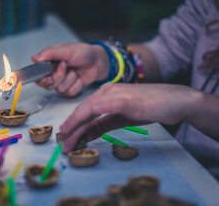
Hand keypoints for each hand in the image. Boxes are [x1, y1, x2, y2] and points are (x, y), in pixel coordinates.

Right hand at [31, 43, 109, 95]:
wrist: (98, 61)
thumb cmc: (83, 52)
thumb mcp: (66, 50)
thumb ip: (50, 54)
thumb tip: (35, 58)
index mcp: (49, 62)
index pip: (38, 75)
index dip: (42, 79)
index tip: (50, 77)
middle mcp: (53, 73)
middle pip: (48, 84)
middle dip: (59, 76)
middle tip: (66, 66)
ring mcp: (61, 81)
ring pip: (60, 89)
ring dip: (70, 79)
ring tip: (75, 70)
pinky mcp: (70, 88)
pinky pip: (69, 92)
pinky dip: (76, 84)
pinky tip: (79, 77)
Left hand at [59, 83, 201, 152]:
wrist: (175, 101)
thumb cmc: (149, 107)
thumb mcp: (120, 119)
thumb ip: (102, 125)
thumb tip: (86, 135)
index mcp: (105, 94)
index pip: (84, 111)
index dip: (73, 125)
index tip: (65, 139)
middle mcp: (106, 91)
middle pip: (82, 111)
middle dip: (71, 129)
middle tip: (62, 145)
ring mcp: (114, 93)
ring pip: (87, 109)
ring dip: (75, 126)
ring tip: (67, 140)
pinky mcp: (123, 99)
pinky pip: (101, 106)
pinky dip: (88, 115)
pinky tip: (80, 124)